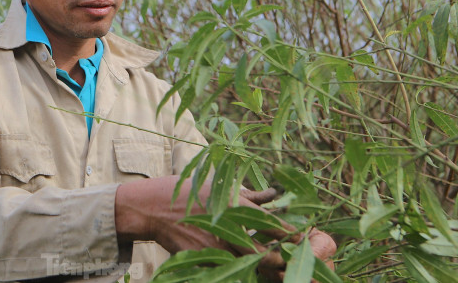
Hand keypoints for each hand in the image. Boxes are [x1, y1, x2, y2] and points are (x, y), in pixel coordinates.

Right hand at [114, 176, 335, 279]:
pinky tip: (249, 271)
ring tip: (278, 270)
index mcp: (236, 206)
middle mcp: (230, 229)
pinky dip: (242, 273)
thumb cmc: (187, 191)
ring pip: (252, 268)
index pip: (275, 225)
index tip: (303, 239)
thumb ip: (250, 193)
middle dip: (285, 261)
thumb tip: (275, 194)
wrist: (153, 208)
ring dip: (266, 270)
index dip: (293, 235)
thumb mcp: (219, 185)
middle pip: (268, 255)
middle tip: (296, 263)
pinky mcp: (205, 259)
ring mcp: (217, 247)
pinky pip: (231, 271)